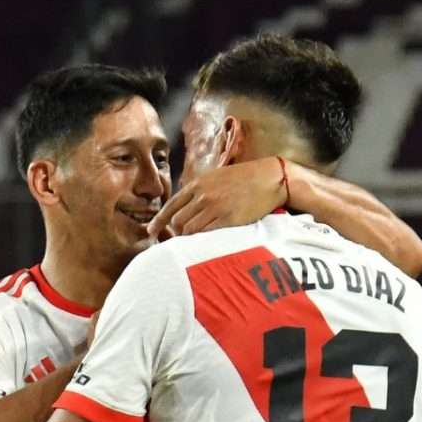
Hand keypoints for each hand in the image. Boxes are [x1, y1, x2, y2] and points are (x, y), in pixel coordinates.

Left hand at [154, 154, 288, 240]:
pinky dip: (202, 241)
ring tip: (192, 244)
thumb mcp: (216, 177)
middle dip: (175, 233)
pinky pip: (207, 235)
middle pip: (177, 221)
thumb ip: (199, 190)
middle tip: (178, 242)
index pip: (170, 205)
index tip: (152, 231)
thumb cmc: (245, 178)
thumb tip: (185, 205)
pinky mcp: (229, 220)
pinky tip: (204, 244)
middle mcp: (203, 196)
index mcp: (198, 184)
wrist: (270, 178)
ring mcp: (215, 208)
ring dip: (188, 239)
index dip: (159, 221)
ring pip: (190, 230)